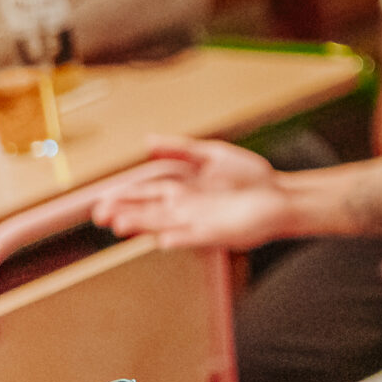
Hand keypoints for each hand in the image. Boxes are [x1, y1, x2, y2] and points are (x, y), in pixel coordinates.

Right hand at [91, 137, 290, 250]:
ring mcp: (198, 221)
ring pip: (164, 223)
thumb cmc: (249, 176)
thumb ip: (180, 148)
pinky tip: (162, 240)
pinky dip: (179, 239)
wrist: (281, 193)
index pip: (146, 191)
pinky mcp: (216, 232)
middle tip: (101, 215)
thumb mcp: (212, 155)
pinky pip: (193, 237)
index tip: (102, 200)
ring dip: (144, 225)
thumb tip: (147, 140)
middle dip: (125, 212)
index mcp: (182, 189)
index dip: (125, 196)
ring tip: (120, 225)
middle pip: (148, 209)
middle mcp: (185, 207)